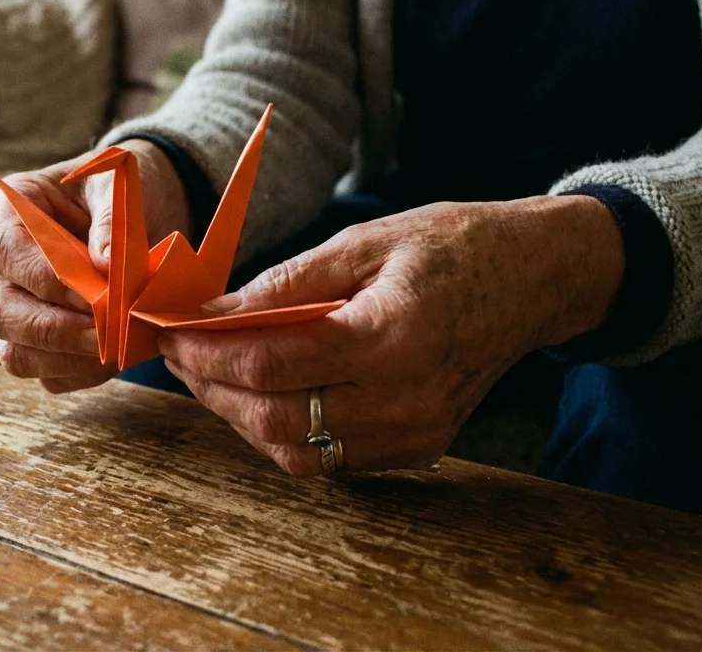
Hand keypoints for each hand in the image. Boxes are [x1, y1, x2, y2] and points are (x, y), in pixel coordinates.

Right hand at [0, 140, 188, 392]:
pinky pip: (45, 374)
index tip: (96, 294)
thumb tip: (106, 268)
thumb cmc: (119, 189)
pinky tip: (117, 356)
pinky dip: (81, 372)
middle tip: (106, 334)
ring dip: (66, 358)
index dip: (45, 279)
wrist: (142, 210)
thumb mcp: (117, 184)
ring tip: (116, 349)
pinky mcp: (37, 342)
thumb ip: (109, 220)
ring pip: (11, 352)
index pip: (3, 251)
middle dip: (51, 329)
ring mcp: (12, 307)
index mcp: (6, 211)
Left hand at [157, 196, 624, 473]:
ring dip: (240, 418)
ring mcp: (415, 432)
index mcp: (391, 336)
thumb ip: (283, 285)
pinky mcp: (419, 448)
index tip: (169, 332)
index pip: (272, 365)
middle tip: (179, 355)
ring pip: (295, 451)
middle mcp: (405, 398)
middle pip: (275, 419)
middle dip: (212, 388)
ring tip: (210, 375)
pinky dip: (282, 433)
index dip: (207, 354)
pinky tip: (261, 395)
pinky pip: (329, 459)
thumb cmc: (450, 247)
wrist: (532, 279)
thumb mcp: (362, 243)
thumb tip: (210, 312)